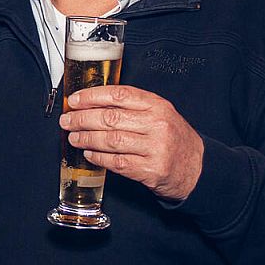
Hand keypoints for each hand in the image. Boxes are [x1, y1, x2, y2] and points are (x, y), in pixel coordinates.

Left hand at [57, 85, 204, 202]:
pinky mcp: (151, 170)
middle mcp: (158, 124)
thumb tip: (93, 104)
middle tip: (67, 120)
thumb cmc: (173, 138)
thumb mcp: (160, 114)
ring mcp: (155, 148)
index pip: (119, 94)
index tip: (75, 100)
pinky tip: (89, 153)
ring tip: (74, 137)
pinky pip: (118, 162)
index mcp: (157, 105)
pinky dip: (99, 158)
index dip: (92, 96)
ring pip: (112, 140)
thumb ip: (132, 107)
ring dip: (87, 138)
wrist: (197, 168)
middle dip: (83, 119)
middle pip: (111, 117)